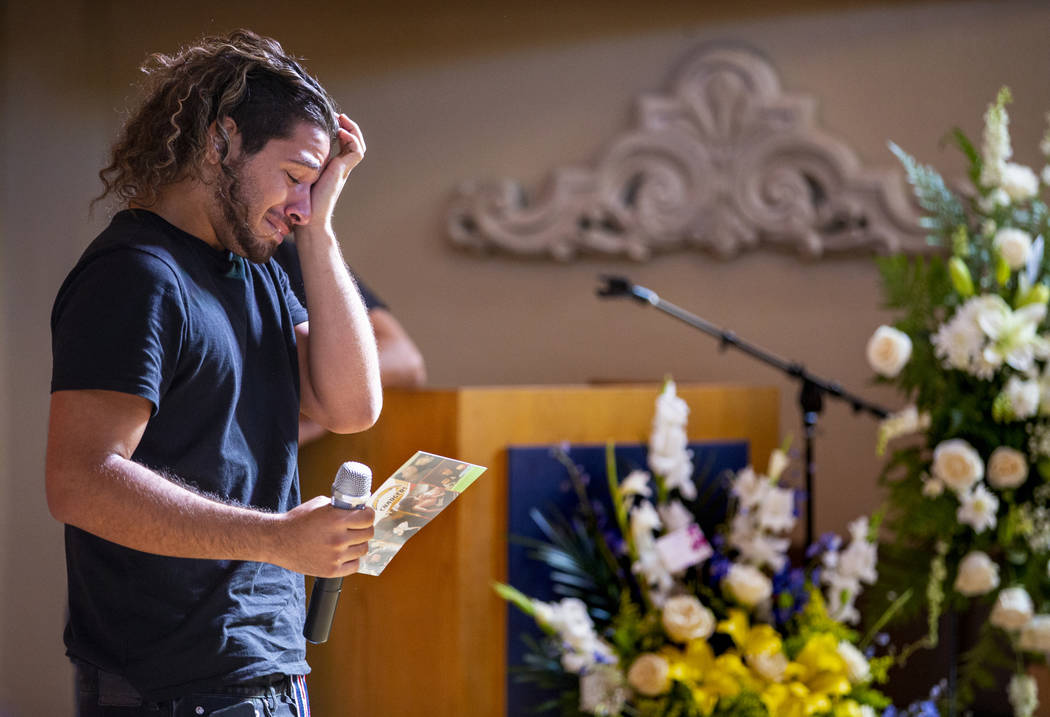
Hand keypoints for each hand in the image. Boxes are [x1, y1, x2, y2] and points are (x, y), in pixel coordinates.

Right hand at [271, 495, 374, 576]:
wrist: (277, 540)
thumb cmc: (296, 521)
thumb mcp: (319, 505)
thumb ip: (339, 507)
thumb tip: (356, 507)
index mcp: (336, 519)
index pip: (368, 517)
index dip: (368, 514)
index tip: (366, 514)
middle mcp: (338, 538)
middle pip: (368, 534)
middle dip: (365, 528)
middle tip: (358, 528)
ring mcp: (335, 556)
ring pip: (363, 550)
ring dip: (358, 544)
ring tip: (349, 541)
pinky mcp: (331, 570)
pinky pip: (355, 565)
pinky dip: (352, 559)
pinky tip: (345, 554)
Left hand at [307, 114, 365, 231]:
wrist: (309, 219)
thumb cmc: (300, 202)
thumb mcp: (300, 174)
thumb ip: (300, 163)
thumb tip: (283, 148)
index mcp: (333, 168)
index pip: (344, 145)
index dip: (341, 131)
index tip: (332, 120)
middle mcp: (340, 168)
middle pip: (355, 143)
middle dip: (349, 127)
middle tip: (339, 115)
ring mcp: (343, 169)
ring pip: (359, 146)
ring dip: (353, 130)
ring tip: (343, 119)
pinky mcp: (342, 171)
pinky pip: (356, 151)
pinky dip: (352, 139)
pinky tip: (340, 132)